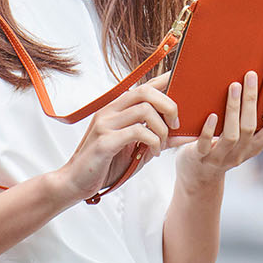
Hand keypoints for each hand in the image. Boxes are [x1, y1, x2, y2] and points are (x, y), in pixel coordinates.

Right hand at [54, 73, 179, 201]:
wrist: (76, 182)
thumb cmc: (107, 164)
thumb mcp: (138, 150)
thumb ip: (159, 139)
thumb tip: (186, 134)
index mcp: (117, 108)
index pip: (145, 86)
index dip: (166, 80)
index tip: (184, 82)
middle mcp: (110, 110)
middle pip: (146, 91)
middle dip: (169, 106)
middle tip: (175, 126)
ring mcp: (105, 124)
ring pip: (144, 110)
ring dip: (161, 129)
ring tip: (160, 145)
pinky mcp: (104, 141)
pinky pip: (138, 132)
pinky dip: (152, 142)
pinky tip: (152, 153)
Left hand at [170, 72, 262, 190]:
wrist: (196, 176)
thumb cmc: (219, 146)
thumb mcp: (239, 137)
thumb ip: (247, 118)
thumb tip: (255, 84)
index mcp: (255, 146)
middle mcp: (241, 153)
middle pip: (251, 127)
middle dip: (252, 100)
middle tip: (251, 75)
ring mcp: (221, 157)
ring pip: (232, 135)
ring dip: (234, 109)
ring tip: (233, 86)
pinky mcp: (200, 157)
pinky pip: (206, 145)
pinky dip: (209, 130)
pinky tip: (212, 115)